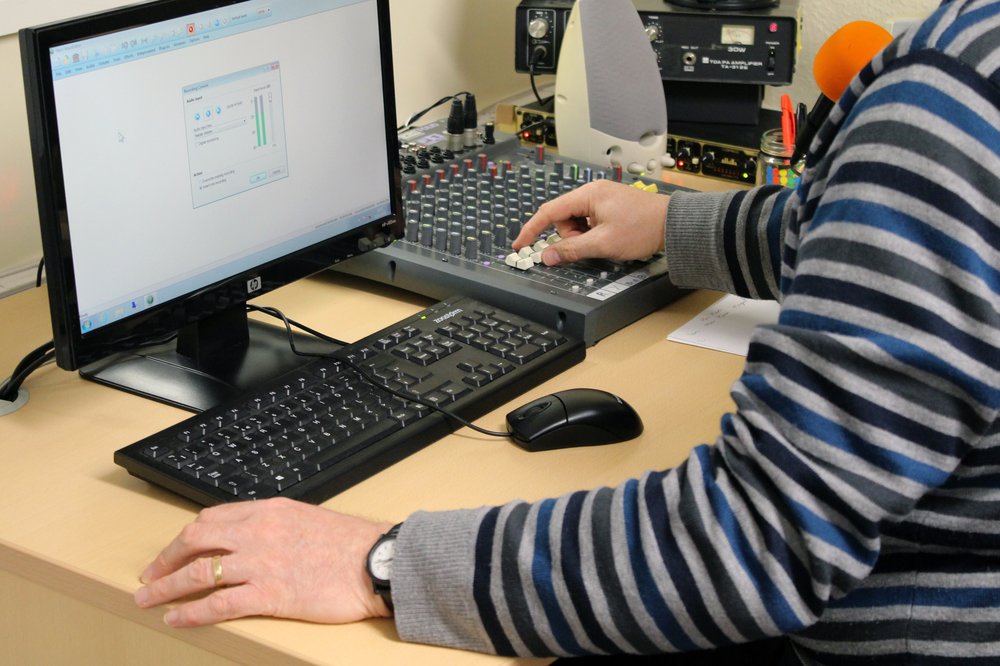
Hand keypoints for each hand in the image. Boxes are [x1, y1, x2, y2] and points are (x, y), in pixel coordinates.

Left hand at [134, 498, 392, 626]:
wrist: (377, 562)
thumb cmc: (351, 544)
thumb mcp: (308, 518)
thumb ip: (276, 525)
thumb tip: (252, 538)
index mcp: (269, 510)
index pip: (213, 518)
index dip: (186, 536)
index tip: (175, 550)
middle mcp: (259, 532)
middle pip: (196, 539)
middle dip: (166, 559)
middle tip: (150, 575)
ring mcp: (262, 563)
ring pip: (199, 573)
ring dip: (166, 588)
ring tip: (148, 600)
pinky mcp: (270, 595)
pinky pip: (218, 604)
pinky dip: (191, 613)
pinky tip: (177, 619)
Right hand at [512, 180, 668, 265]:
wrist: (673, 225)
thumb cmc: (643, 228)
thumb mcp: (603, 243)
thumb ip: (571, 250)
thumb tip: (548, 256)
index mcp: (588, 195)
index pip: (549, 211)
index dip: (532, 229)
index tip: (520, 244)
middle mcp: (593, 192)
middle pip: (563, 218)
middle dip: (571, 236)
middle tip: (590, 245)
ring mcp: (602, 198)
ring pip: (576, 222)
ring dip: (583, 236)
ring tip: (604, 241)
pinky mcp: (609, 206)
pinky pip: (589, 221)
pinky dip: (592, 233)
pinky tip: (608, 237)